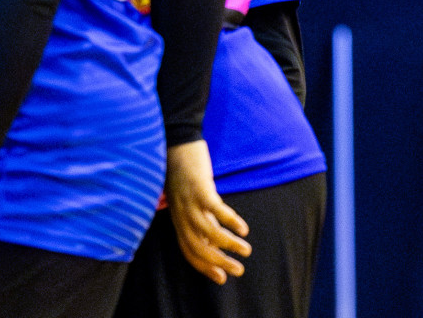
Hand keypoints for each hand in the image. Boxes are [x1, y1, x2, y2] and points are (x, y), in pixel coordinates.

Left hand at [165, 140, 250, 283]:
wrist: (176, 144)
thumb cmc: (184, 172)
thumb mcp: (186, 200)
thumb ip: (197, 219)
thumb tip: (211, 240)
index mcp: (179, 221)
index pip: (189, 252)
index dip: (205, 268)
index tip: (221, 278)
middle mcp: (182, 216)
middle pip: (200, 248)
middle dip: (220, 263)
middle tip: (238, 271)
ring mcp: (190, 203)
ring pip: (210, 234)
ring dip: (229, 245)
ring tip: (247, 250)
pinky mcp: (200, 189)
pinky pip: (217, 211)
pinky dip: (231, 221)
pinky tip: (244, 228)